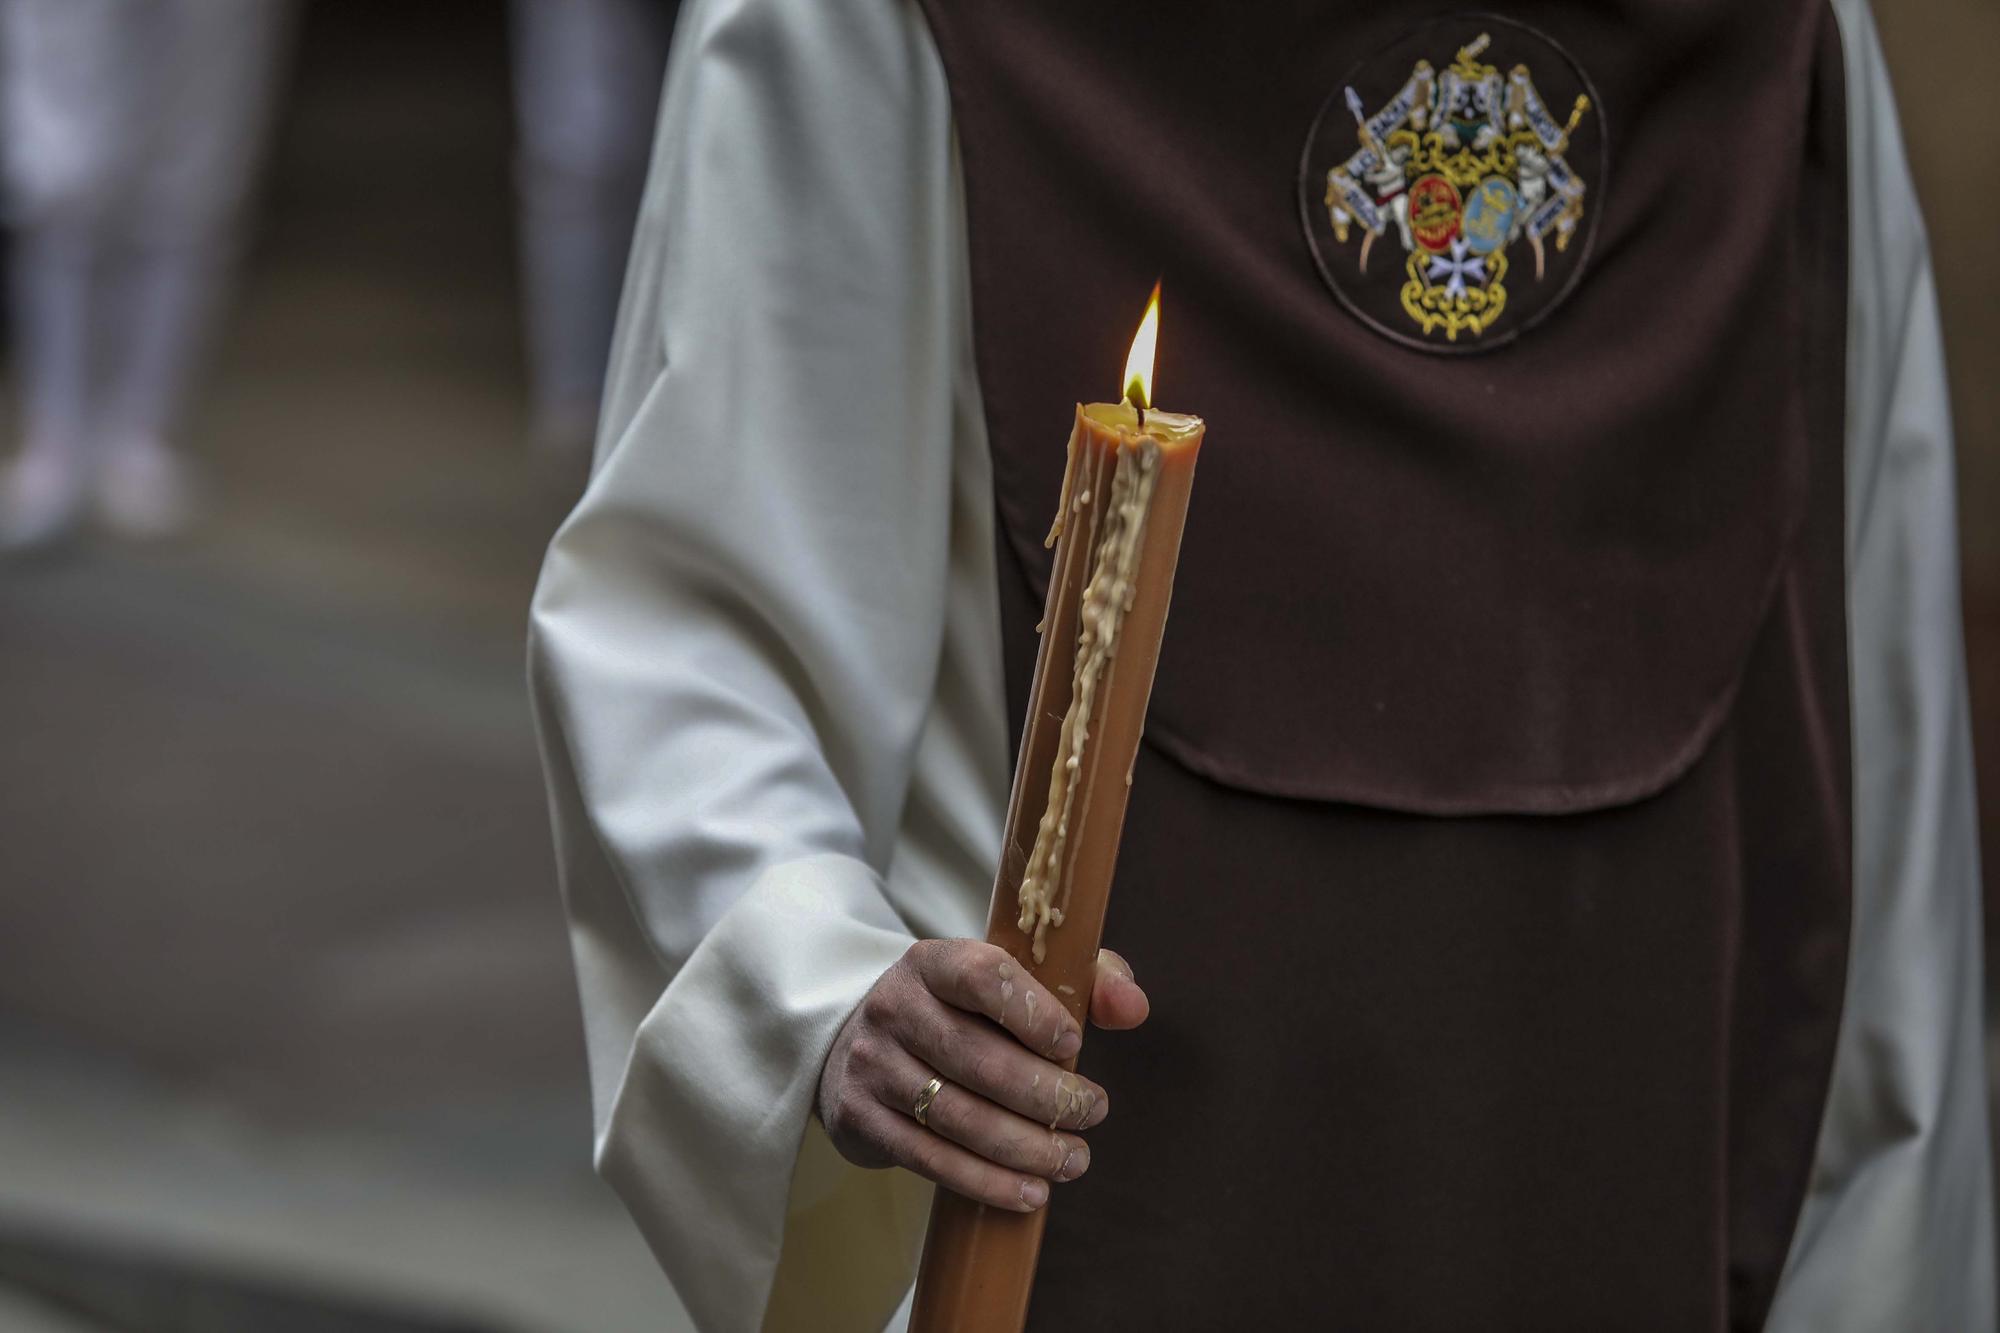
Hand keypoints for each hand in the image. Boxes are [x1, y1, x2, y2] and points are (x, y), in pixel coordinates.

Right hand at [816, 939, 1148, 1211]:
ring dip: (1026, 1148)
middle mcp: (893, 1007)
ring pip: (956, 1116)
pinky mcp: (860, 1117)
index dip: (1033, 1011)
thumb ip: (1082, 982)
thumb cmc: (958, 1012)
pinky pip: (929, 1158)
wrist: (855, 1042)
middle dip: (1047, 1094)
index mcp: (933, 963)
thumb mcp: (1008, 982)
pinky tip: (1030, 1193)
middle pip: (976, 1057)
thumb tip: (1134, 1007)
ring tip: (1074, 1159)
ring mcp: (871, 1064)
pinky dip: (986, 1182)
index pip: (981, 975)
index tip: (1074, 1043)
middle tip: (1093, 1112)